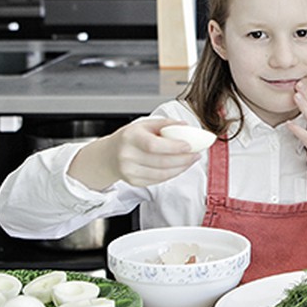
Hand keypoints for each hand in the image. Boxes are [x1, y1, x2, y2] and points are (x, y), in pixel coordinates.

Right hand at [68, 118, 202, 189]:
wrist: (109, 155)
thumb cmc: (129, 138)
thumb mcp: (144, 124)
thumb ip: (165, 124)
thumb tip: (186, 126)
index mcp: (130, 137)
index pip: (154, 145)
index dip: (173, 147)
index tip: (189, 146)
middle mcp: (128, 156)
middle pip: (161, 162)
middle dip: (183, 159)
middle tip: (197, 153)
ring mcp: (129, 171)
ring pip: (162, 174)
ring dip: (181, 168)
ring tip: (192, 160)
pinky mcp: (134, 182)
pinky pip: (158, 180)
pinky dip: (173, 174)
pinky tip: (181, 167)